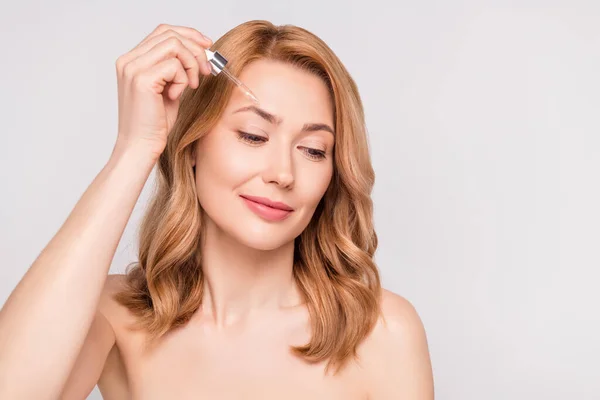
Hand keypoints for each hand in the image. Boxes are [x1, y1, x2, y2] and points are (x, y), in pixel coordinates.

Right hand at [114, 24, 212, 158]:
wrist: (141, 146)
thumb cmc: (155, 123)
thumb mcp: (169, 89)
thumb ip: (177, 69)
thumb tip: (202, 51)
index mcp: (132, 60)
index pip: (163, 31)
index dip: (189, 35)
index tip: (207, 47)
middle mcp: (128, 60)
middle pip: (170, 33)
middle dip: (195, 49)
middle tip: (208, 70)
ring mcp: (133, 68)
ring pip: (174, 45)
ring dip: (191, 64)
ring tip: (192, 86)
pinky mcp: (142, 79)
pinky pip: (174, 65)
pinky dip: (183, 80)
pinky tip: (176, 96)